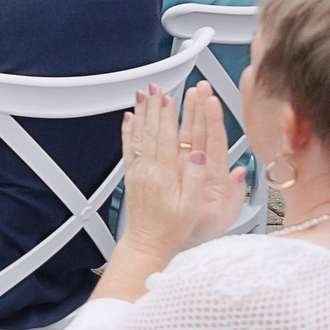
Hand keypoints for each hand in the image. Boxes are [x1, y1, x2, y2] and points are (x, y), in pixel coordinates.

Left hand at [118, 83, 243, 257]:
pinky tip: (128, 118)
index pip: (165, 138)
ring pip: (137, 136)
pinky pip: (128, 148)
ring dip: (140, 113)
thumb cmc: (172, 229)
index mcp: (164, 175)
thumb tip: (201, 155)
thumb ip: (197, 179)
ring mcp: (137, 171)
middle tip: (154, 87)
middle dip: (153, 107)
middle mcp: (147, 170)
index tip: (169, 98)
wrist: (147, 242)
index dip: (167, 116)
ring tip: (141, 94)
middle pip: (150, 131)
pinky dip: (127, 131)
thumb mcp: (192, 207)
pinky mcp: (132, 176)